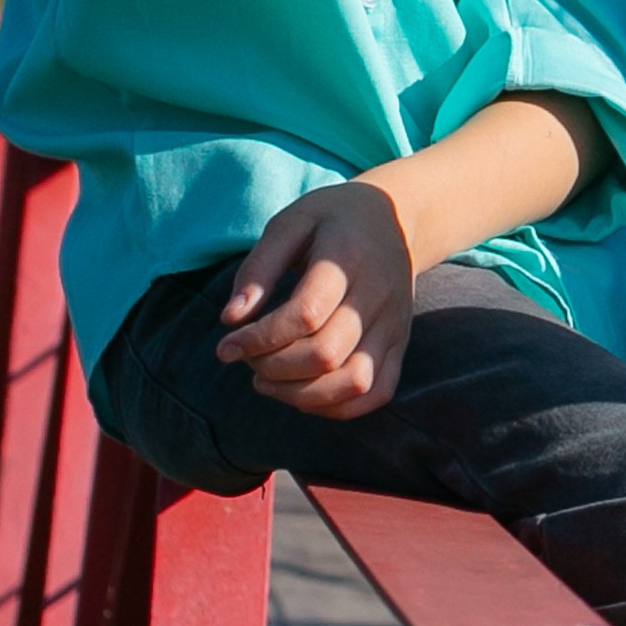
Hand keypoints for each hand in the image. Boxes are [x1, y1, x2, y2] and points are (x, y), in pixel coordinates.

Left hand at [216, 181, 416, 417]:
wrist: (397, 219)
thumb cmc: (333, 220)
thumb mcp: (291, 223)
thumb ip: (259, 267)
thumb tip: (230, 319)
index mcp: (348, 258)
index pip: (305, 314)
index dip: (258, 339)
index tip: (226, 346)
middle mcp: (378, 295)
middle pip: (326, 353)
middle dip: (273, 367)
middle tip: (247, 359)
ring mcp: (395, 325)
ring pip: (355, 382)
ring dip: (302, 395)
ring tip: (269, 382)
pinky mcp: (400, 345)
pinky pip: (376, 393)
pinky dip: (336, 407)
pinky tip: (304, 393)